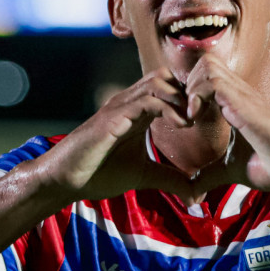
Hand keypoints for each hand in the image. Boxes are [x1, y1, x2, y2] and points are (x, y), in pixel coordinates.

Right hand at [41, 68, 195, 200]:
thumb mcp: (144, 175)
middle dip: (188, 92)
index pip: (169, 86)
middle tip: (201, 116)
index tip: (205, 119)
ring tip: (191, 121)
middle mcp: (129, 102)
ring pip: (158, 81)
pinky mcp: (113, 117)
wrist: (64, 180)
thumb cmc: (98, 173)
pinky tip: (181, 126)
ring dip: (181, 98)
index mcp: (137, 111)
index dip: (190, 97)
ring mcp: (120, 106)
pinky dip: (168, 108)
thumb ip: (170, 179)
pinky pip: (146, 100)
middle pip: (166, 75)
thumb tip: (197, 195)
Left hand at [183, 56, 269, 193]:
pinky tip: (194, 120)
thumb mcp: (228, 171)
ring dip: (189, 89)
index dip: (187, 92)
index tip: (182, 119)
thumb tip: (190, 192)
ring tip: (188, 117)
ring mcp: (243, 96)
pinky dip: (196, 97)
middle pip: (204, 62)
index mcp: (234, 103)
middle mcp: (238, 94)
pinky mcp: (245, 104)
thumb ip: (207, 176)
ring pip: (207, 65)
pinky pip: (214, 82)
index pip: (205, 75)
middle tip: (181, 114)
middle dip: (184, 85)